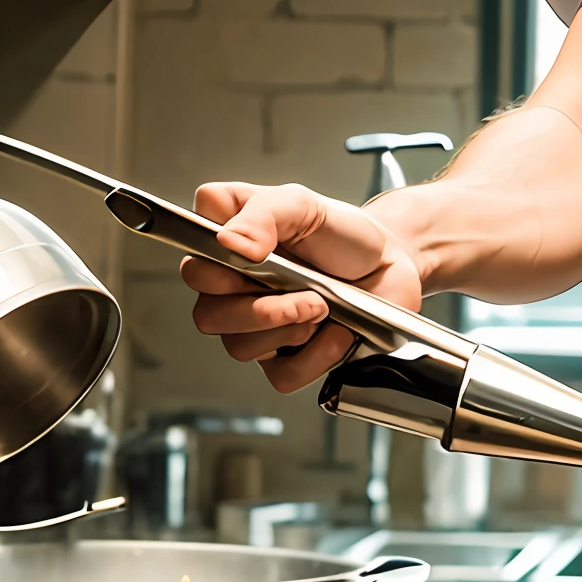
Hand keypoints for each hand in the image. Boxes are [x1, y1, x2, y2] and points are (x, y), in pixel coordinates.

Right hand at [181, 180, 425, 393]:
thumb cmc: (344, 235)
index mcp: (227, 245)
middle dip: (260, 309)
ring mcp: (256, 328)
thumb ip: (264, 214)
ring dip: (289, 328)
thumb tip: (230, 243)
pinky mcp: (286, 359)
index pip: (190, 258)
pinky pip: (282, 376)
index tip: (256, 256)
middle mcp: (233, 289)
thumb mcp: (305, 205)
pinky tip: (337, 333)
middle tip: (307, 294)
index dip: (216, 263)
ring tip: (325, 308)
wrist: (391, 267)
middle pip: (207, 316)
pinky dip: (316, 356)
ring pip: (239, 348)